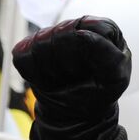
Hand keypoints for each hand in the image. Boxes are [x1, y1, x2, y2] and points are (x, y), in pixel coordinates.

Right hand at [12, 17, 131, 139]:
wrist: (75, 112)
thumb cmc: (99, 92)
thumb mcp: (115, 78)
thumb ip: (109, 55)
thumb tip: (83, 34)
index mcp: (102, 29)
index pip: (92, 26)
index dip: (89, 48)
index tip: (92, 67)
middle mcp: (74, 26)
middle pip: (63, 33)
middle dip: (69, 62)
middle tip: (76, 76)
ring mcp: (49, 35)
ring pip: (41, 43)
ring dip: (53, 70)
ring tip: (64, 78)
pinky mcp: (28, 48)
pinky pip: (23, 56)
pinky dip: (35, 74)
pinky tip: (48, 79)